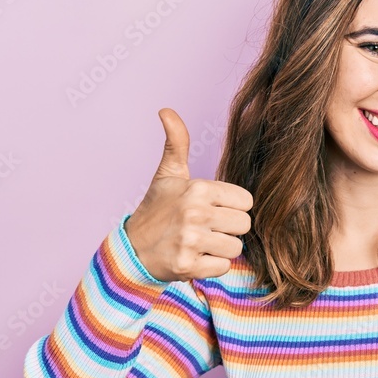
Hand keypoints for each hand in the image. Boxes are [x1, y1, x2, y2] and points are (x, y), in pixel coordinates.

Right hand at [124, 108, 252, 281]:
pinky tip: (195, 257)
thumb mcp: (167, 174)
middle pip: (244, 225)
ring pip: (236, 248)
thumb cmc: (157, 209)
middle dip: (229, 229)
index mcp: (198, 188)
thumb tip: (166, 110)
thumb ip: (176, 142)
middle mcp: (195, 213)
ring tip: (200, 243)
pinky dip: (212, 267)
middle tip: (207, 228)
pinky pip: (223, 267)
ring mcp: (191, 241)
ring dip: (221, 249)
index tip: (212, 209)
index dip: (232, 207)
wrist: (132, 248)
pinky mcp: (187, 266)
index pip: (246, 201)